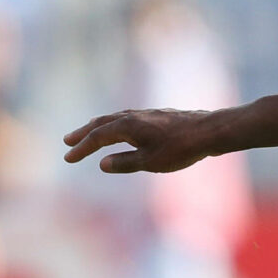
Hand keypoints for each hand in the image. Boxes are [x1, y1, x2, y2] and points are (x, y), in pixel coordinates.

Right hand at [62, 107, 224, 174]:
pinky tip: (121, 131)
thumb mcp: (150, 162)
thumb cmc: (180, 148)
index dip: (81, 148)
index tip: (67, 158)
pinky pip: (128, 119)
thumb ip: (124, 162)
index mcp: (127, 126)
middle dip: (83, 133)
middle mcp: (133, 116)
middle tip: (67, 141)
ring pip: (115, 119)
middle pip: (101, 123)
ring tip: (89, 133)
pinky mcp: (157, 116)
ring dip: (99, 127)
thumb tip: (102, 164)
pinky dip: (116, 125)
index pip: (97, 138)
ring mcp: (145, 114)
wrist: (209, 131)